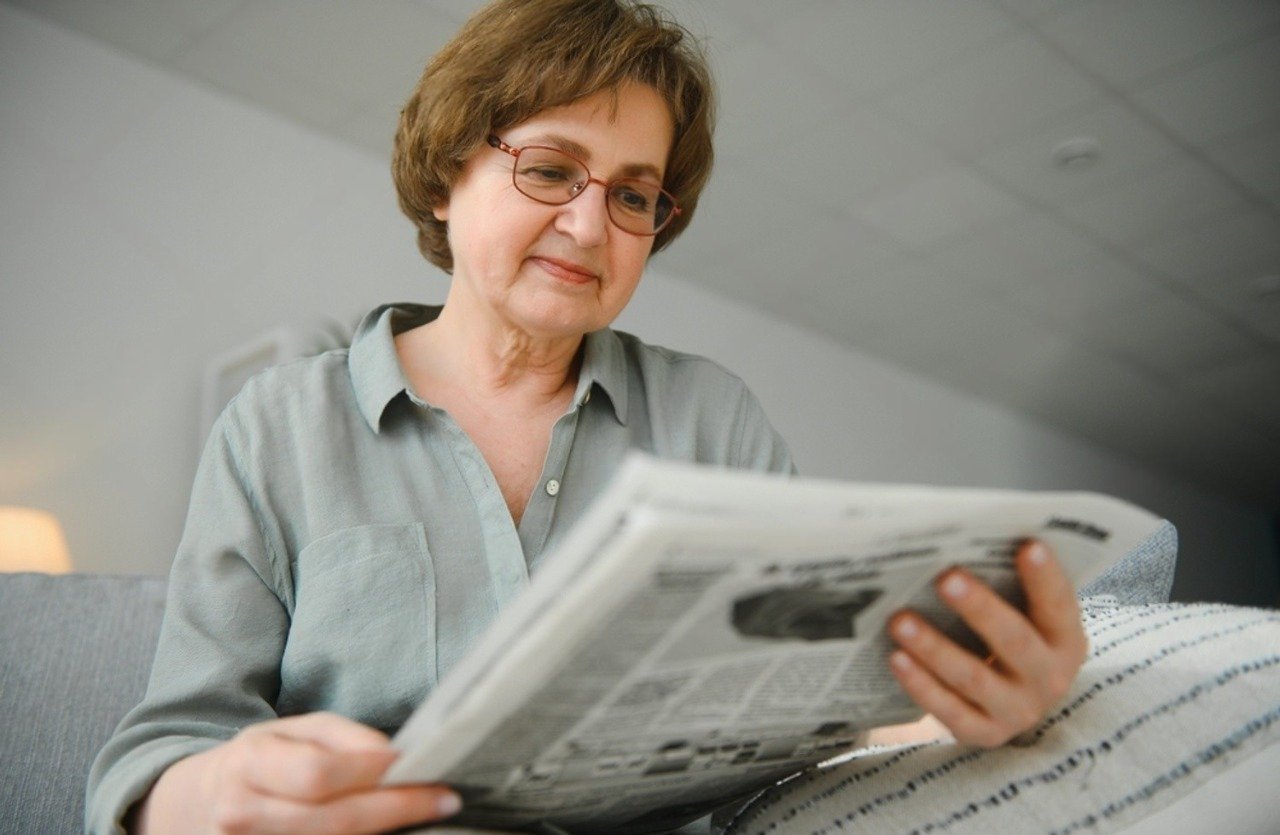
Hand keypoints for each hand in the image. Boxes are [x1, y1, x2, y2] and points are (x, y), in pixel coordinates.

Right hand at [135, 712, 460, 834]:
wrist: (206, 803)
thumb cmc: (266, 758)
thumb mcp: (297, 729)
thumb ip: (346, 738)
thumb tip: (394, 758)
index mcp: (250, 764)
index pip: (319, 774)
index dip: (373, 773)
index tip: (419, 766)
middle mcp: (242, 815)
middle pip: (332, 821)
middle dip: (396, 809)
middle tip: (445, 800)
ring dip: (386, 832)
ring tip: (427, 814)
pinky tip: (390, 832)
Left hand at [885, 540, 1087, 747]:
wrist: (1012, 705)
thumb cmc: (1013, 639)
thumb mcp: (1026, 616)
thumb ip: (1009, 584)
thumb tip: (966, 536)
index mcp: (1066, 640)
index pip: (1059, 605)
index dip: (1045, 578)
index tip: (1027, 545)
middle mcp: (1049, 678)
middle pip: (1014, 640)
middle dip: (979, 607)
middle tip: (945, 577)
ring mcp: (1018, 710)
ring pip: (973, 677)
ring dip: (935, 647)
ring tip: (900, 620)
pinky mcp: (984, 733)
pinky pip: (949, 710)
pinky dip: (921, 685)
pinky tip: (896, 658)